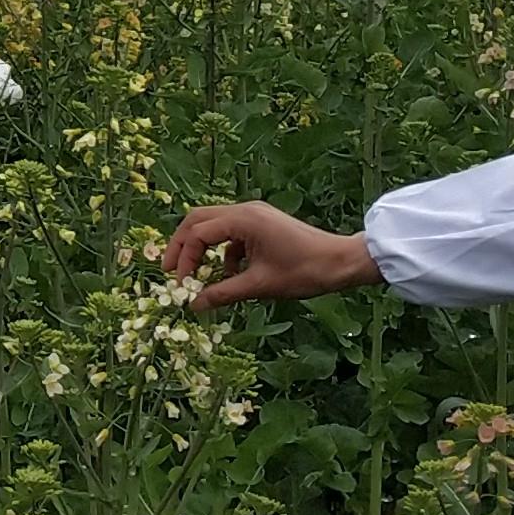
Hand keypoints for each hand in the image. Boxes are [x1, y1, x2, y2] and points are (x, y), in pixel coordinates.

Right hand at [161, 201, 379, 305]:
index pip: (198, 234)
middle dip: (182, 246)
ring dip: (201, 248)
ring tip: (196, 275)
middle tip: (172, 272)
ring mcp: (255, 215)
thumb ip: (223, 293)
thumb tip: (194, 304)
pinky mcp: (262, 224)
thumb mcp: (260, 285)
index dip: (184, 259)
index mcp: (243, 220)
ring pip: (213, 225)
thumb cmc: (304, 272)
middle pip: (198, 220)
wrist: (341, 262)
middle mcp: (245, 210)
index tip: (181, 285)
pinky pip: (231, 233)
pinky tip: (229, 274)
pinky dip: (222, 251)